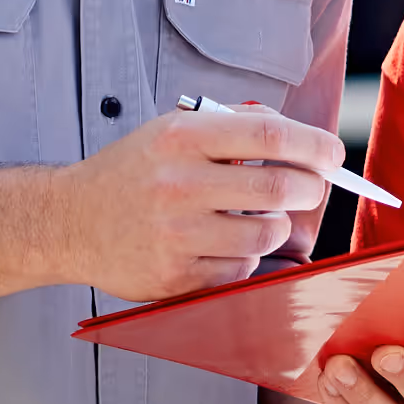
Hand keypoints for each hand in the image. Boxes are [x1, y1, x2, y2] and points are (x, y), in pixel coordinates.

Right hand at [43, 109, 333, 301]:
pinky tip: (221, 242)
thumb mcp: (171, 129)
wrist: (69, 221)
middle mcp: (178, 183)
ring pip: (266, 234)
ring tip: (256, 216)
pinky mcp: (175, 276)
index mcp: (181, 137)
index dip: (314, 145)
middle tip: (309, 187)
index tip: (334, 155)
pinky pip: (240, 267)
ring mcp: (175, 234)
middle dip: (309, 188)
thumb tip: (300, 139)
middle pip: (278, 187)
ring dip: (276, 225)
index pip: (270, 136)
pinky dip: (244, 255)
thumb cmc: (133, 172)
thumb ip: (231, 127)